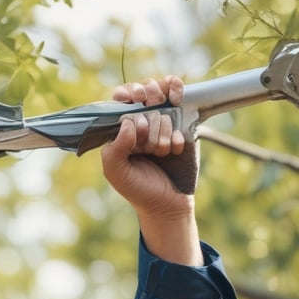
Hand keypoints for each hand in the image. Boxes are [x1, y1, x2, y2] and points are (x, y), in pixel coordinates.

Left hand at [101, 75, 201, 264]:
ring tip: (159, 152)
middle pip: (147, 95)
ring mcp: (164, 121)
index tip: (136, 101)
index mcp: (121, 127)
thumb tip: (128, 123)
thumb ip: (114, 150)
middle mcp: (143, 119)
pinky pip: (184, 116)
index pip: (124, 94)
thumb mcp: (117, 173)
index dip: (131, 94)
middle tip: (146, 144)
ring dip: (162, 132)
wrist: (166, 204)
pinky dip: (176, 136)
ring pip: (165, 106)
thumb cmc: (137, 188)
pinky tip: (173, 151)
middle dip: (148, 120)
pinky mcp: (183, 127)